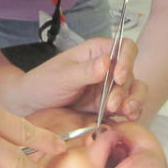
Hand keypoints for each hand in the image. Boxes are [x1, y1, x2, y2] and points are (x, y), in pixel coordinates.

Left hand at [16, 36, 144, 119]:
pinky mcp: (110, 106)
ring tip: (126, 113)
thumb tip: (107, 62)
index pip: (124, 47)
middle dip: (125, 89)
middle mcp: (108, 68)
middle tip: (112, 104)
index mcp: (97, 52)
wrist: (32, 107)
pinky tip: (128, 119)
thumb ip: (85, 70)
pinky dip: (132, 113)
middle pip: (131, 72)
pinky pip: (128, 108)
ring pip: (135, 90)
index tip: (118, 76)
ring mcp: (110, 88)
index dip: (127, 59)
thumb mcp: (62, 76)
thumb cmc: (43, 84)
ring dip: (134, 101)